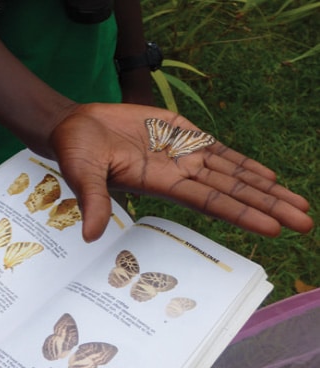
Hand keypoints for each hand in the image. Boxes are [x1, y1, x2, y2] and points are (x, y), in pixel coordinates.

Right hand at [50, 103, 312, 241]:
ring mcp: (182, 153)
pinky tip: (266, 175)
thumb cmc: (76, 151)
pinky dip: (243, 162)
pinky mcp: (181, 132)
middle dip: (268, 205)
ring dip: (265, 187)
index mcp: (161, 184)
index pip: (210, 202)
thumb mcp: (83, 174)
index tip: (276, 227)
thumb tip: (90, 236)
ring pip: (232, 172)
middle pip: (232, 191)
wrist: (77, 126)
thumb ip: (92, 201)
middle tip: (306, 222)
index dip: (242, 213)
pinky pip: (218, 149)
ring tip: (297, 201)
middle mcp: (179, 173)